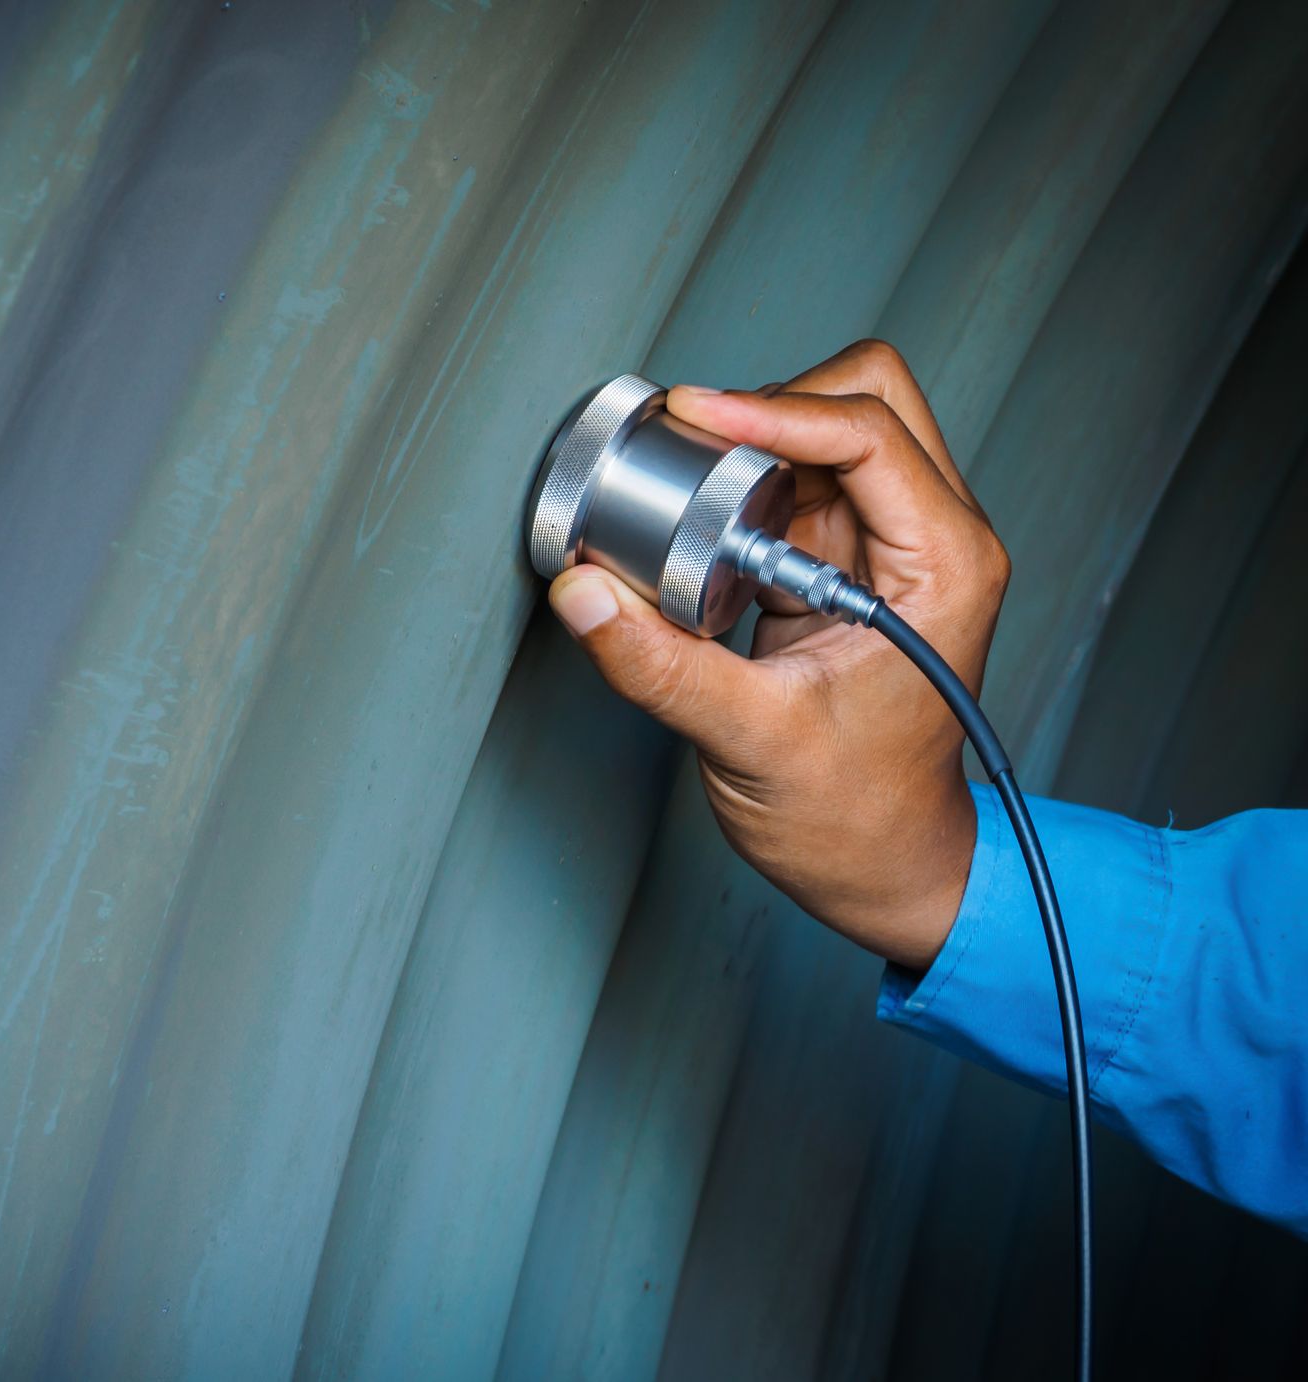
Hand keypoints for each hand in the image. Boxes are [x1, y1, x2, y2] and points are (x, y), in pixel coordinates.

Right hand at [546, 340, 1010, 969]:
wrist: (881, 863)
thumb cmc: (854, 815)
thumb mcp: (751, 741)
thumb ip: (661, 665)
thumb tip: (583, 590)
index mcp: (945, 566)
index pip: (870, 434)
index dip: (775, 411)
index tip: (693, 416)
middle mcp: (930, 538)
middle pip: (866, 395)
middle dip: (774, 403)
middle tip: (694, 443)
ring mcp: (886, 543)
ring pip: (827, 428)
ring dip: (753, 441)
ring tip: (683, 482)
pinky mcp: (840, 559)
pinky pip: (793, 479)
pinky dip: (738, 480)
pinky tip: (692, 520)